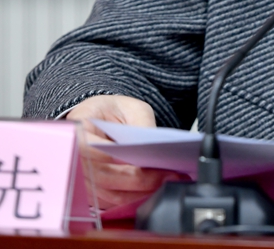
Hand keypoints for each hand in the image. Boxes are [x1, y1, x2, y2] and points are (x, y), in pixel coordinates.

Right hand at [67, 95, 184, 210]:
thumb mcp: (133, 109)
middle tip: (163, 175)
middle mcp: (73, 154)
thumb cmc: (116, 111)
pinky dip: (130, 198)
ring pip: (105, 192)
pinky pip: (108, 200)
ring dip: (135, 191)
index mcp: (79, 126)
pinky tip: (151, 190)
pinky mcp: (89, 191)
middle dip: (134, 177)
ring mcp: (79, 175)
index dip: (105, 155)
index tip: (130, 158)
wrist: (104, 119)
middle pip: (99, 174)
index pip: (85, 146)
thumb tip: (150, 149)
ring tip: (163, 182)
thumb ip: (140, 126)